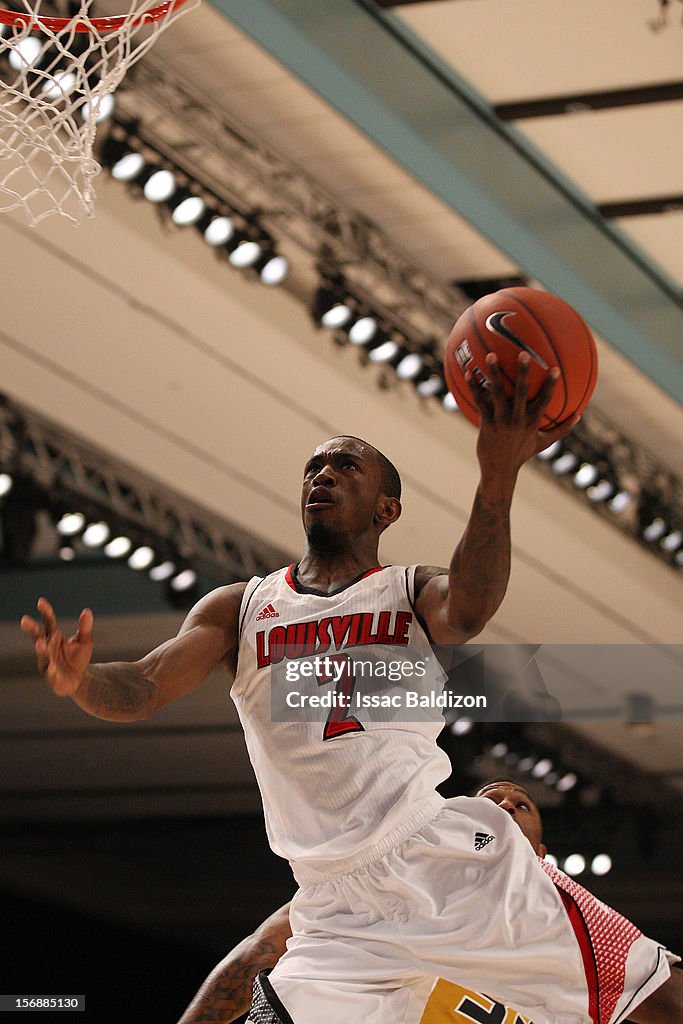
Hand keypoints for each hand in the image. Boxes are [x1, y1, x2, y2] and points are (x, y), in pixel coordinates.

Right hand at [20, 598, 93, 696]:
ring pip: (43, 655)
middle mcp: (47, 648)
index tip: (40, 602)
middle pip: (38, 636)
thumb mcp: (85, 640)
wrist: (80, 680)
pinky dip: (51, 672)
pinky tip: (52, 669)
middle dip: (32, 629)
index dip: (45, 612)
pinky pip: (51, 675)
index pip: (48, 622)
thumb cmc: (78, 657)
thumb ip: (85, 627)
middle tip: (24, 620)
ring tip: (40, 643)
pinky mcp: (52, 678)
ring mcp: (47, 663)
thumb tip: (87, 611)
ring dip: (41, 650)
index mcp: (54, 637)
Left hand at [468, 351, 578, 479]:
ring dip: (494, 373)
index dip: (550, 385)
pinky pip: (480, 402)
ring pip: (498, 393)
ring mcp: (501, 420)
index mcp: (533, 422)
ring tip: (490, 355)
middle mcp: (517, 419)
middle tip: (523, 353)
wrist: (499, 470)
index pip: (544, 400)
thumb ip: (561, 429)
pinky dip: (474, 387)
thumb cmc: (521, 454)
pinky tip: (469, 373)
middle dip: (523, 372)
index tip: (555, 369)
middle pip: (521, 392)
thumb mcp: (543, 443)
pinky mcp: (486, 423)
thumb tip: (579, 416)